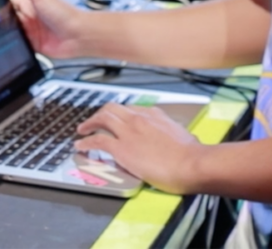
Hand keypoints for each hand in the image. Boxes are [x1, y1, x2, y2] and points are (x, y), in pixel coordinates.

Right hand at [0, 0, 91, 58]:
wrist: (79, 35)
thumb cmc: (65, 13)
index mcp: (30, 2)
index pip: (9, 0)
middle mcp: (30, 16)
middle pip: (8, 17)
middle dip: (0, 19)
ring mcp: (31, 31)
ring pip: (11, 32)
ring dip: (6, 32)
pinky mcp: (33, 45)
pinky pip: (19, 45)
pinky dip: (14, 45)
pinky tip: (10, 44)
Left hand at [74, 104, 205, 194]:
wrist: (189, 163)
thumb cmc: (191, 154)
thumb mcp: (182, 134)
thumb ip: (171, 133)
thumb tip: (175, 139)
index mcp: (154, 114)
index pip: (131, 109)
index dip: (120, 114)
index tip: (115, 120)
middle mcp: (138, 118)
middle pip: (112, 108)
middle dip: (100, 113)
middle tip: (94, 121)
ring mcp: (128, 131)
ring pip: (102, 119)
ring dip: (89, 123)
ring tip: (82, 129)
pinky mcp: (121, 148)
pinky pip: (97, 140)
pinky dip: (86, 142)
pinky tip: (80, 146)